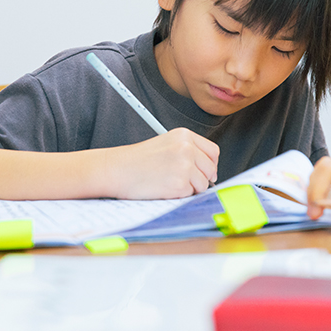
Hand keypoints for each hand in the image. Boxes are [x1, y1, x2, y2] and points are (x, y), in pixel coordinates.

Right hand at [101, 128, 218, 198]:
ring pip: (203, 184)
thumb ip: (189, 151)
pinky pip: (191, 194)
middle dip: (202, 178)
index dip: (210, 164)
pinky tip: (165, 187)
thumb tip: (210, 171)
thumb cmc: (138, 160)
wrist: (117, 169)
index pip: (213, 151)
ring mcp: (185, 165)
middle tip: (184, 180)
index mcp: (185, 136)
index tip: (205, 171)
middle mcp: (187, 148)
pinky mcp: (180, 183)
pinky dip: (181, 195)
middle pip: (210, 169)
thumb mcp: (166, 144)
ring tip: (170, 182)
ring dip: (191, 187)